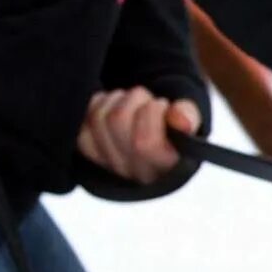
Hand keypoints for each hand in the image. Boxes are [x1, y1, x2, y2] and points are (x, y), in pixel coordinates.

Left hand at [76, 87, 200, 183]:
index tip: (163, 106)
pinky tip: (115, 108)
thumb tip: (179, 118)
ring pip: (99, 117)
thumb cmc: (175, 128)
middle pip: (117, 122)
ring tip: (133, 104)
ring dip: (117, 98)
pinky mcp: (90, 154)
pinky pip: (83, 122)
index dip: (152, 111)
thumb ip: (189, 117)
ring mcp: (110, 166)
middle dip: (134, 98)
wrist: (160, 139)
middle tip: (148, 101)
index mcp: (165, 169)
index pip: (144, 142)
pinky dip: (98, 105)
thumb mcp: (189, 120)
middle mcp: (135, 173)